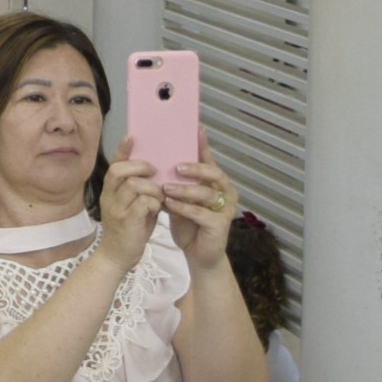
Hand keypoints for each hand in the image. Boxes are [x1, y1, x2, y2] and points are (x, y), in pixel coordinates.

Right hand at [94, 137, 162, 273]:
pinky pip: (143, 203)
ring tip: (160, 194)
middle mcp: (110, 197)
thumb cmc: (129, 229)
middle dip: (139, 166)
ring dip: (152, 187)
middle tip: (154, 171)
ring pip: (134, 185)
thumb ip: (139, 189)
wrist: (117, 257)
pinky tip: (158, 208)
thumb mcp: (131, 205)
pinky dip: (154, 203)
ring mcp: (117, 209)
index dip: (123, 149)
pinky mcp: (127, 222)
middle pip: (119, 170)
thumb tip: (156, 173)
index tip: (132, 136)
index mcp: (111, 191)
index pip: (115, 164)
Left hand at [159, 145, 239, 269]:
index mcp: (215, 181)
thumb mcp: (179, 198)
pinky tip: (169, 204)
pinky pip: (201, 213)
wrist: (198, 252)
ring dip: (185, 189)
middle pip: (213, 173)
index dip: (203, 144)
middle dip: (195, 168)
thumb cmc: (188, 223)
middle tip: (177, 167)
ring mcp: (225, 208)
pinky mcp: (220, 224)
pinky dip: (184, 208)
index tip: (196, 128)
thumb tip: (157, 160)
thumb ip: (175, 181)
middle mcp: (224, 191)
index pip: (208, 159)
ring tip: (166, 188)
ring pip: (206, 193)